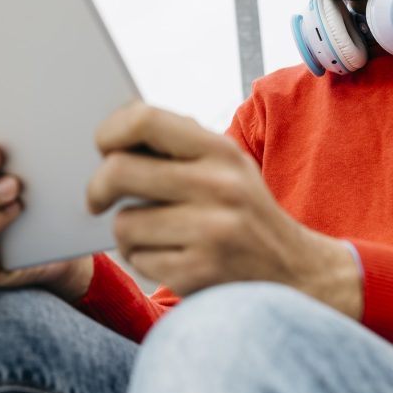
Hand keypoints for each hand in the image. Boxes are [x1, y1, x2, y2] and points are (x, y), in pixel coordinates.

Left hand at [88, 102, 361, 317]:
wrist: (295, 272)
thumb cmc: (244, 212)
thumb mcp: (227, 166)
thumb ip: (179, 145)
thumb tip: (115, 127)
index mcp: (220, 150)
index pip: (145, 120)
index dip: (110, 131)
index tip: (102, 147)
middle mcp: (218, 185)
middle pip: (119, 171)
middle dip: (97, 186)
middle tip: (97, 197)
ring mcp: (211, 231)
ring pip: (123, 222)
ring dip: (126, 231)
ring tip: (151, 232)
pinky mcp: (200, 273)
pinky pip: (138, 259)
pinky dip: (144, 258)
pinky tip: (171, 255)